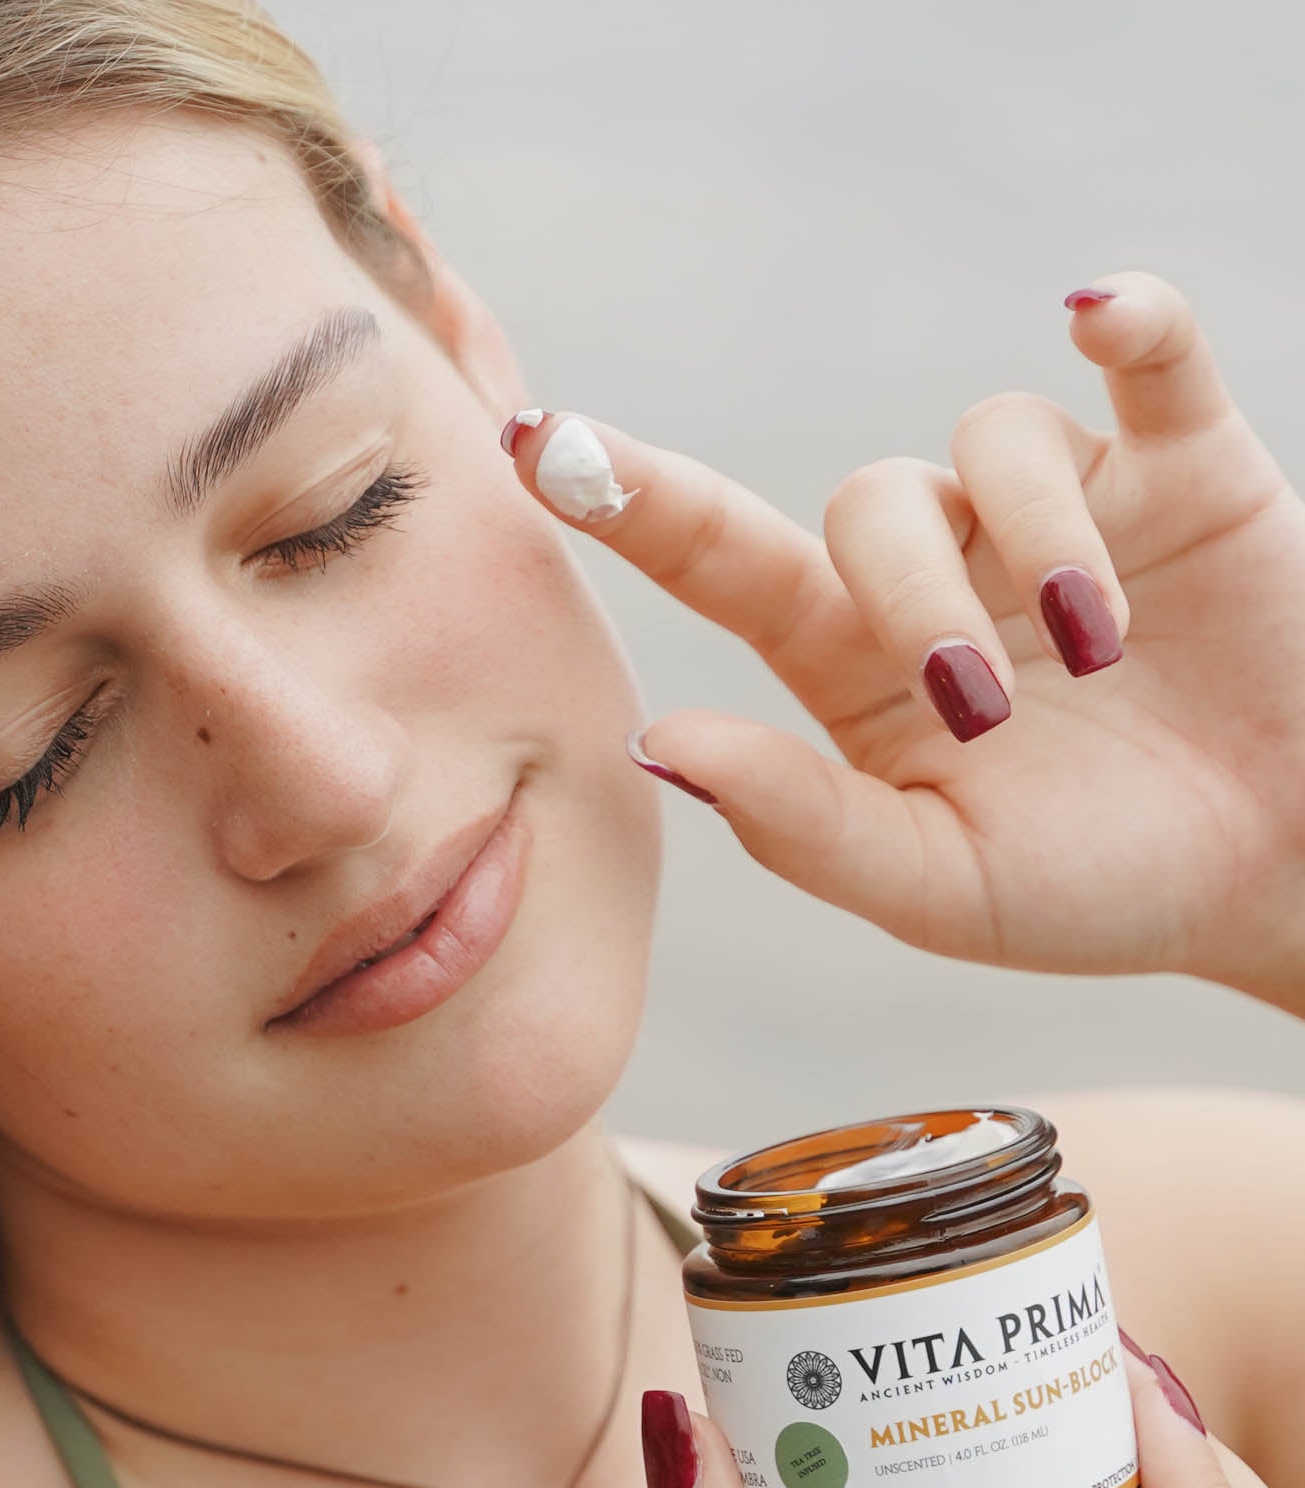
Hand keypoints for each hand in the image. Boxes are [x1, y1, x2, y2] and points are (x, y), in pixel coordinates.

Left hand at [502, 273, 1304, 1014]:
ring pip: (988, 441)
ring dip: (1035, 535)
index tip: (532, 441)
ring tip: (1103, 655)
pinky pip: (1146, 357)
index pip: (721, 559)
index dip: (634, 498)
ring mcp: (1059, 511)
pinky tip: (1100, 322)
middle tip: (986, 708)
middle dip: (914, 596)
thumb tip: (656, 743)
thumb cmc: (1095, 888)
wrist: (1280, 876)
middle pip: (867, 504)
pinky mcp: (1184, 470)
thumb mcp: (935, 887)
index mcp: (853, 665)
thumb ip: (801, 823)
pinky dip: (1128, 326)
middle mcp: (940, 570)